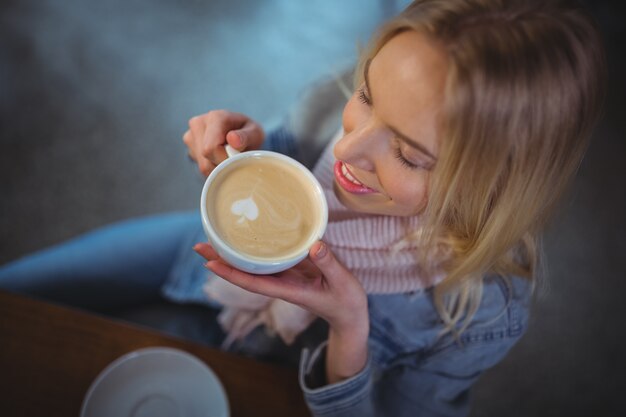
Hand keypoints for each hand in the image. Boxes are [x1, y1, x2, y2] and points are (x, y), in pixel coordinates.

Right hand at [183, 110, 264, 176]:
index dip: (224, 159)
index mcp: (215, 117)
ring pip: (202, 166)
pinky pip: (199, 166)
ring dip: (217, 168)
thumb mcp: (255, 134)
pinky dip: (212, 168)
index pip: (211, 148)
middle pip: (205, 159)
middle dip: (222, 164)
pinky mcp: (189, 145)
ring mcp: (190, 134)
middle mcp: (198, 123)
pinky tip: (219, 158)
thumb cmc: (249, 133)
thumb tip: (233, 139)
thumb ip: (246, 136)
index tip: (236, 158)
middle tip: (234, 158)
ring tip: (228, 157)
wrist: (240, 133)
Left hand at [193, 241, 367, 333]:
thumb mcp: (342, 283)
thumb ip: (328, 264)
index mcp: (289, 290)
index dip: (231, 274)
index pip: (253, 283)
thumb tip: (313, 245)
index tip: (210, 264)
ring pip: (254, 265)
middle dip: (223, 260)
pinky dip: (257, 248)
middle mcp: (282, 283)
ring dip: (235, 253)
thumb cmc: (346, 303)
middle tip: (199, 244)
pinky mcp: (295, 269)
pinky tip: (248, 237)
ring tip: (214, 237)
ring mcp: (287, 276)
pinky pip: (271, 258)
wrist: (350, 314)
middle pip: (246, 272)